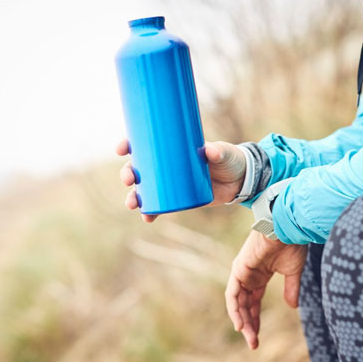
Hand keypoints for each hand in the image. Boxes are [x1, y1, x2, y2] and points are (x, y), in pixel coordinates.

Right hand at [116, 138, 246, 222]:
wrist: (240, 179)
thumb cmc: (228, 159)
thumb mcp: (223, 152)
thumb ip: (218, 151)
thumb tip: (210, 151)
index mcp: (171, 148)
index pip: (144, 144)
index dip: (129, 145)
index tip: (122, 148)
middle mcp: (166, 165)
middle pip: (139, 168)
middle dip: (128, 174)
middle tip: (129, 179)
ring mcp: (171, 183)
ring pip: (144, 189)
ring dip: (134, 196)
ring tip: (132, 203)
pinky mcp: (178, 199)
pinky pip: (159, 206)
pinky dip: (151, 212)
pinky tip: (146, 217)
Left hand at [225, 231, 306, 349]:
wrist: (288, 228)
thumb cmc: (292, 244)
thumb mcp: (293, 272)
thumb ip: (291, 289)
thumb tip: (292, 307)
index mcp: (260, 275)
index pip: (254, 302)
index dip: (255, 319)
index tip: (258, 337)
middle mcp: (248, 275)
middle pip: (245, 305)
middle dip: (249, 324)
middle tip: (254, 344)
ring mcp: (242, 272)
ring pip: (238, 302)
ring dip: (242, 321)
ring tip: (249, 337)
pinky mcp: (238, 269)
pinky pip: (232, 294)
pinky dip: (235, 309)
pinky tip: (240, 325)